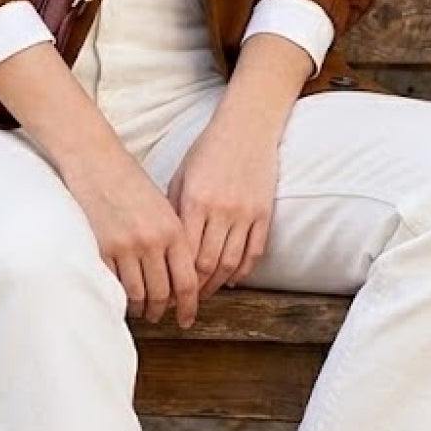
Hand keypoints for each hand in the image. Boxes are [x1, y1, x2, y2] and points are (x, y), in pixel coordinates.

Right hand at [61, 146, 200, 329]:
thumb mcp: (162, 205)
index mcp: (173, 229)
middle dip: (162, 311)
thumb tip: (178, 273)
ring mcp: (126, 247)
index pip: (186, 281)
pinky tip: (121, 297)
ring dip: (141, 308)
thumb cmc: (129, 178)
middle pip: (162, 294)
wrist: (96, 161)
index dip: (188, 306)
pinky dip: (119, 296)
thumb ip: (172, 237)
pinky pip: (115, 285)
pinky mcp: (102, 249)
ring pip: (138, 295)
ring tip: (141, 310)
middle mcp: (152, 241)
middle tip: (160, 316)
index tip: (186, 319)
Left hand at [165, 104, 279, 299]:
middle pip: (207, 264)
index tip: (168, 291)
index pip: (184, 252)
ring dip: (218, 284)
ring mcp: (245, 213)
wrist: (247, 127)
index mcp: (195, 201)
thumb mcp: (183, 175)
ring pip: (231, 263)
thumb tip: (166, 246)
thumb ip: (175, 209)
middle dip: (195, 289)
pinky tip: (231, 279)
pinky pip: (254, 252)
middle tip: (186, 303)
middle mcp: (220, 210)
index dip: (176, 277)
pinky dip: (243, 270)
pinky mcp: (264, 213)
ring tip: (207, 295)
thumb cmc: (208, 149)